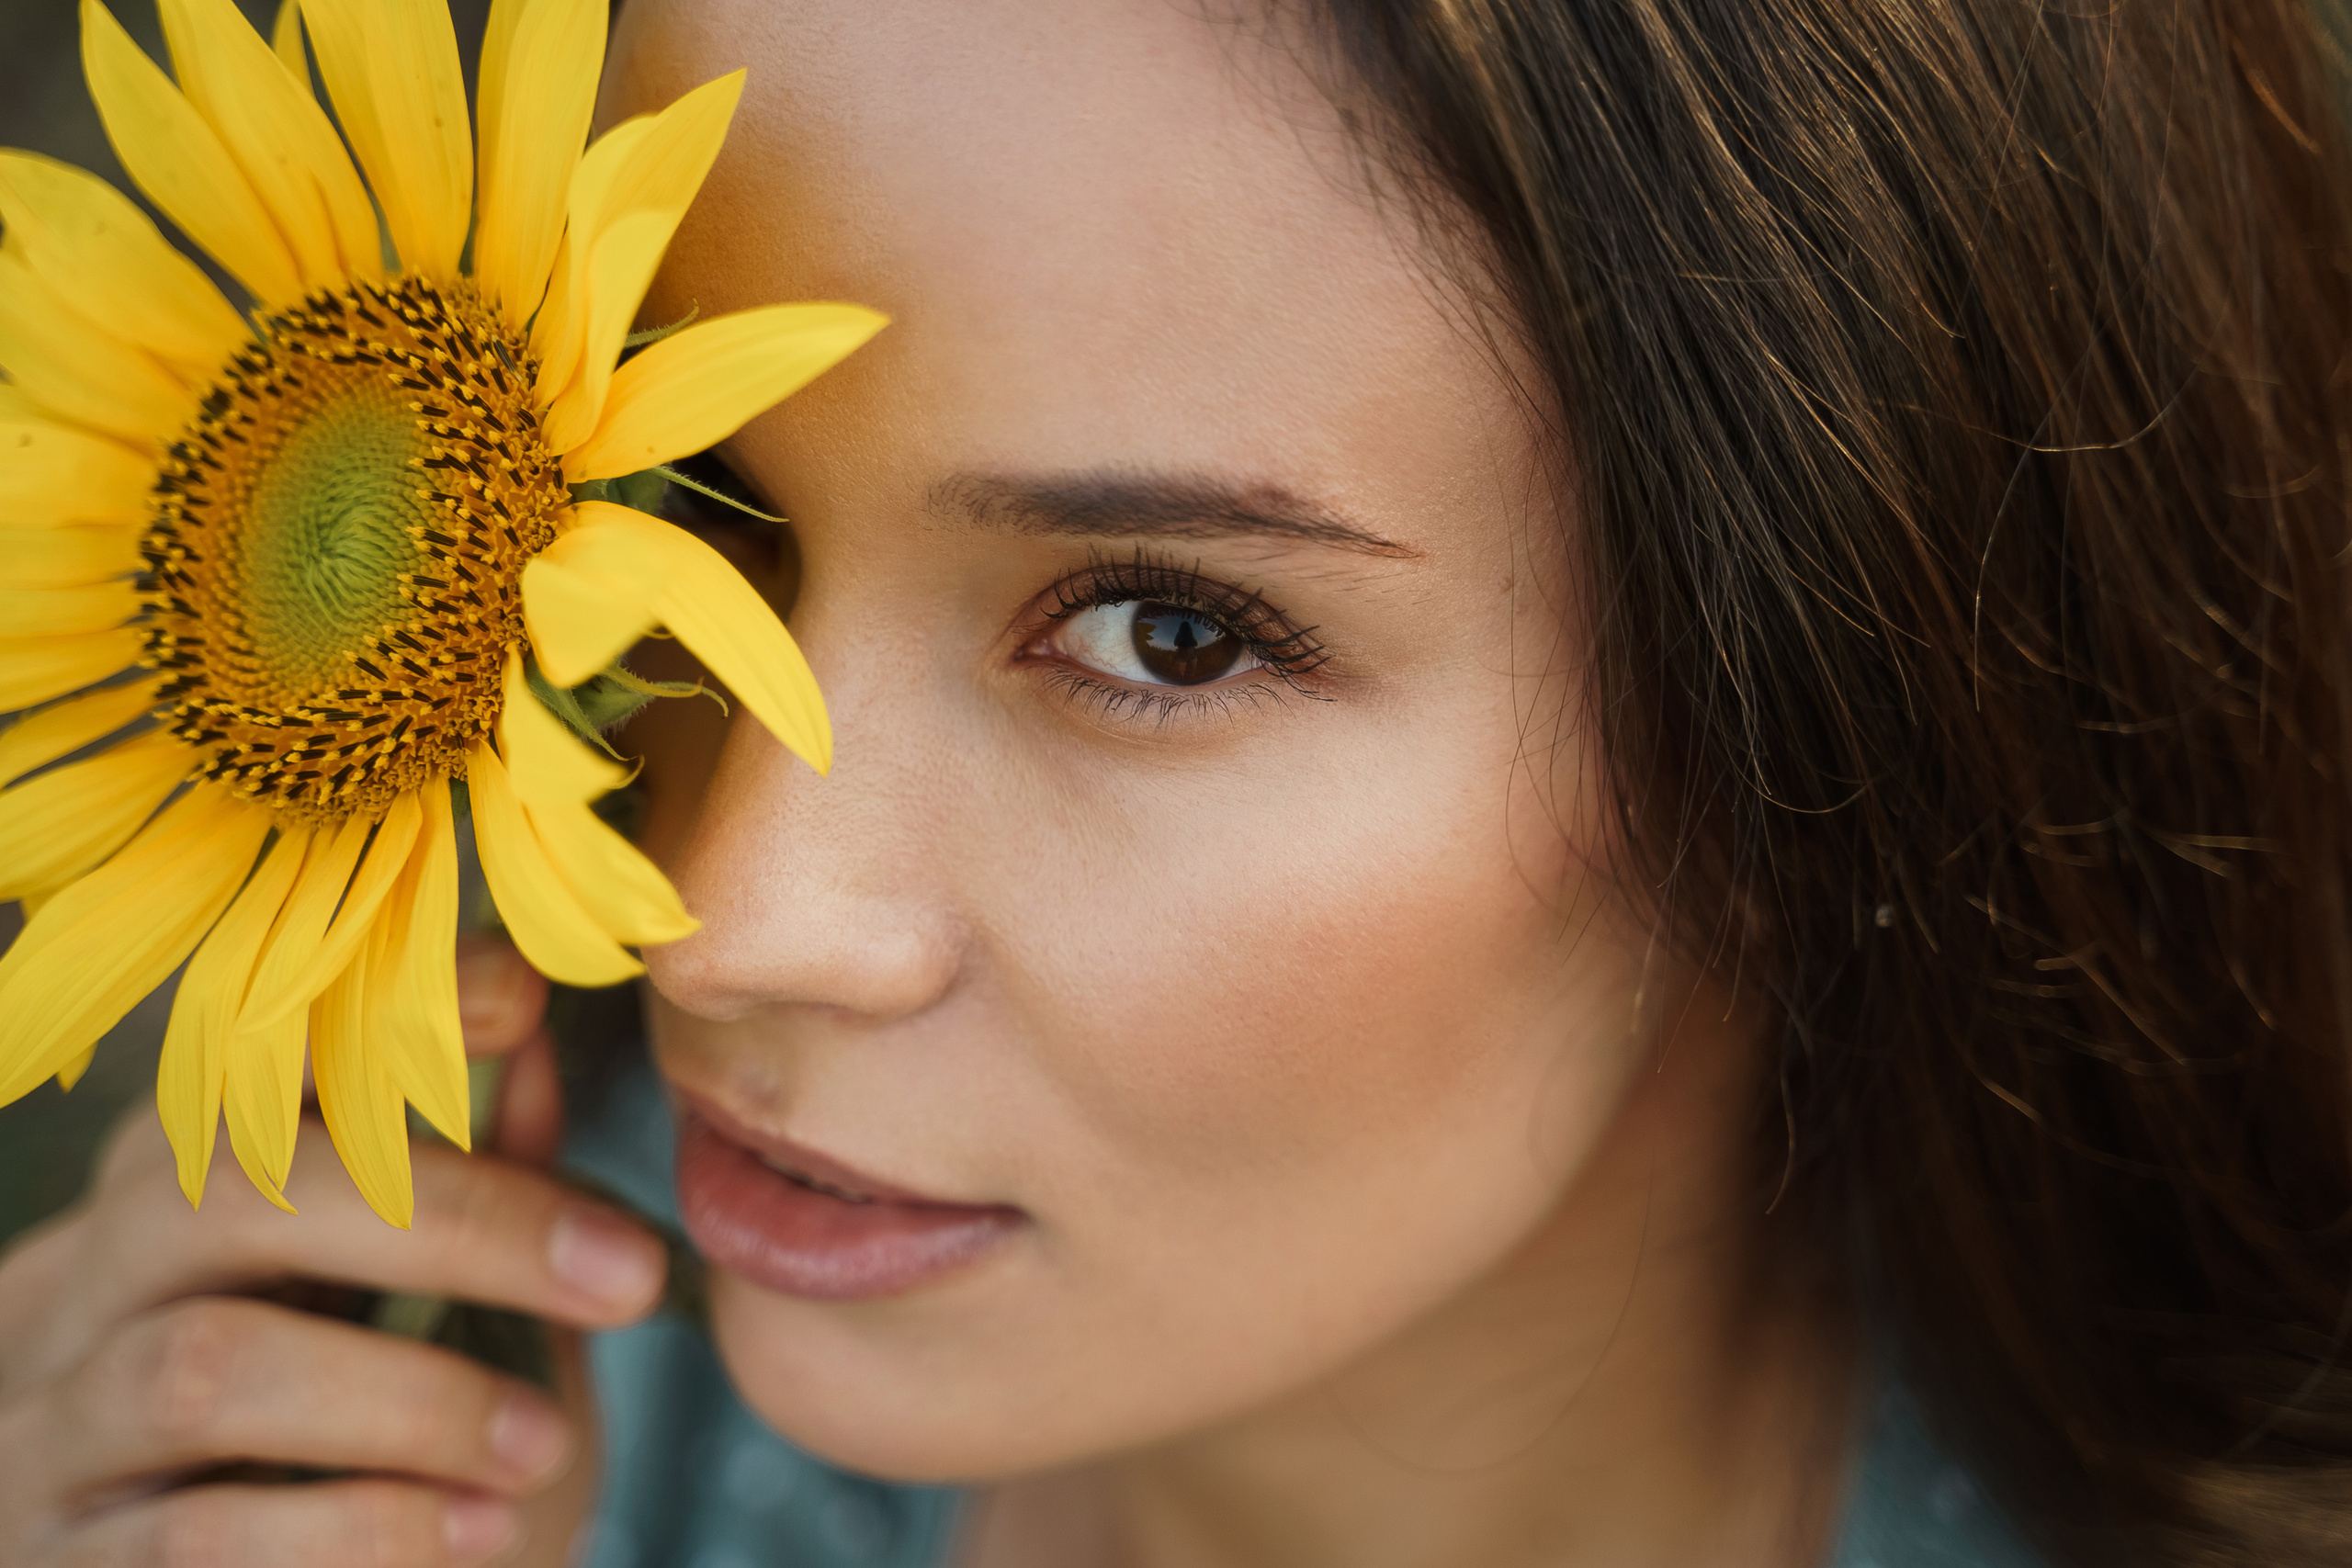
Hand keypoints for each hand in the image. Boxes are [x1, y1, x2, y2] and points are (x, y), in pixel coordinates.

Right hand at [0, 936, 642, 1565]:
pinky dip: (360, 1527)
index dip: (378, 1017)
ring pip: (206, 1366)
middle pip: (227, 1190)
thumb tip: (531, 1036)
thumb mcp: (444, 1306)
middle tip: (625, 1274)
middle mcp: (91, 1284)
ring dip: (411, 1399)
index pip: (250, 1059)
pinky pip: (195, 1534)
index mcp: (177, 1186)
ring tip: (543, 1443)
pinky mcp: (57, 1564)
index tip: (523, 998)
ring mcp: (54, 1426)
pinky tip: (476, 1532)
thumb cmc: (382, 1445)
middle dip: (451, 1218)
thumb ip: (477, 1181)